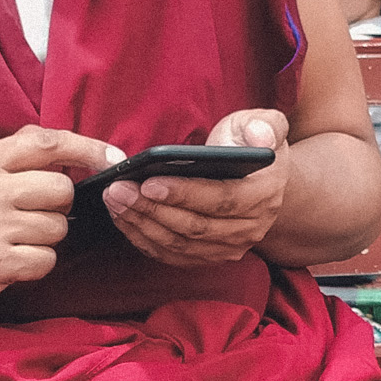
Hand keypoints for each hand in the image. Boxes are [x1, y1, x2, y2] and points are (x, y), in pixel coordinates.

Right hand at [0, 124, 117, 312]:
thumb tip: (62, 144)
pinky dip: (37, 263)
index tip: (111, 157)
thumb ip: (14, 155)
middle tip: (33, 214)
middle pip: (61, 190)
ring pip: (57, 228)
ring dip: (46, 237)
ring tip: (17, 238)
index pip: (45, 144)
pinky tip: (15, 259)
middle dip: (58, 206)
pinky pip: (46, 259)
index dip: (86, 148)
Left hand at [101, 109, 290, 267]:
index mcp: (265, 194)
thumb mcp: (266, 124)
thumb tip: (258, 137)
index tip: (149, 183)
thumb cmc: (251, 144)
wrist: (261, 178)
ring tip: (114, 200)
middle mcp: (251, 228)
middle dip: (151, 209)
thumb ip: (264, 125)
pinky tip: (123, 217)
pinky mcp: (210, 256)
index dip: (184, 193)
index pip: (222, 199)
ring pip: (180, 244)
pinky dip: (144, 238)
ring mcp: (230, 247)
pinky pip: (173, 255)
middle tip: (118, 190)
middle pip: (195, 226)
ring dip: (142, 224)